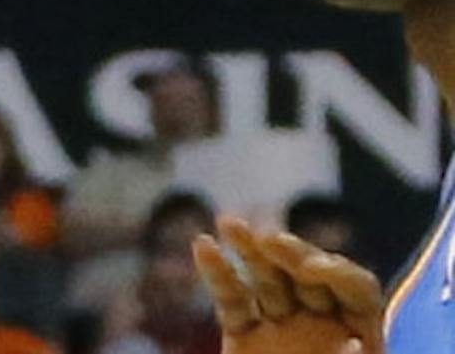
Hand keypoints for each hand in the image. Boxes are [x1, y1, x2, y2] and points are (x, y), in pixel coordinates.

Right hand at [193, 215, 385, 353]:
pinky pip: (232, 301)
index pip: (356, 288)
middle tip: (269, 240)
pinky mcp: (245, 338)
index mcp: (361, 334)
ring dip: (249, 249)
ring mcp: (282, 329)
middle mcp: (322, 324)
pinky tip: (203, 246)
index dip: (338, 272)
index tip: (313, 268)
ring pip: (267, 279)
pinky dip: (217, 274)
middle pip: (308, 275)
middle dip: (290, 253)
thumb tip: (350, 342)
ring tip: (229, 222)